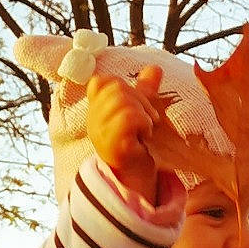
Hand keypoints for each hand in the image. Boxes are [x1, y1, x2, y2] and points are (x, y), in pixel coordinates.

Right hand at [86, 64, 161, 202]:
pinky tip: (144, 136)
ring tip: (145, 129)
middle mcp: (93, 119)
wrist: (137, 179)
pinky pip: (129, 117)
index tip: (136, 105)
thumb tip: (155, 68)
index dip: (123, 86)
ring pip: (122, 99)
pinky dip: (143, 123)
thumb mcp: (140, 112)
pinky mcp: (111, 144)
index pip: (101, 81)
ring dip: (143, 113)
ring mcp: (100, 132)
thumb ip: (145, 89)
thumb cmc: (137, 145)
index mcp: (96, 110)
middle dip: (140, 99)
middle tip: (148, 119)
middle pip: (116, 87)